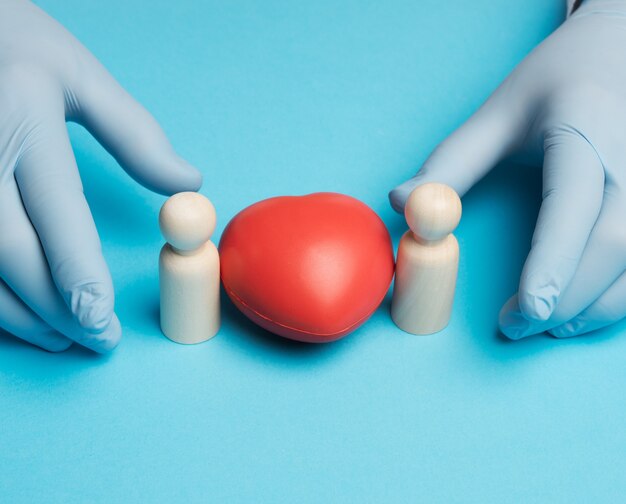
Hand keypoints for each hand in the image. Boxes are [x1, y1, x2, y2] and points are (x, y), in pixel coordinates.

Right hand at [0, 0, 201, 351]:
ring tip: (65, 338)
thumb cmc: (13, 45)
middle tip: (98, 340)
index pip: (57, 214)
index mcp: (24, 125)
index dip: (78, 273)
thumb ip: (135, 134)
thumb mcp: (77, 75)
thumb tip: (190, 182)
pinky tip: (21, 314)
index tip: (100, 317)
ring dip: (21, 314)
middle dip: (58, 309)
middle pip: (16, 255)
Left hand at [389, 0, 625, 339]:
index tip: (526, 310)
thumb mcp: (495, 116)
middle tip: (516, 327)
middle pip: (613, 244)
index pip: (572, 205)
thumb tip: (401, 204)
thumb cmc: (552, 87)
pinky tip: (584, 308)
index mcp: (584, 130)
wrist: (614, 55)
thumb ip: (449, 165)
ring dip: (597, 306)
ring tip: (548, 327)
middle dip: (566, 298)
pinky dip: (618, 295)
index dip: (551, 262)